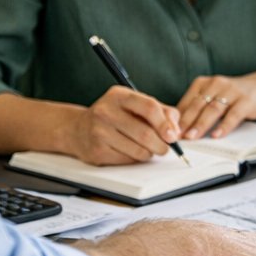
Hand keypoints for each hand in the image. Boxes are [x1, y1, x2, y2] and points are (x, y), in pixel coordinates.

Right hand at [68, 85, 182, 164]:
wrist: (79, 129)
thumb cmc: (116, 116)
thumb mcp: (137, 105)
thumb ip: (162, 112)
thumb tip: (176, 130)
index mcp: (119, 95)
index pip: (149, 107)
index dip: (165, 124)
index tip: (173, 136)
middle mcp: (106, 111)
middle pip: (145, 133)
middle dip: (161, 145)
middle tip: (165, 148)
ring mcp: (99, 131)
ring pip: (138, 150)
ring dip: (150, 153)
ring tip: (147, 149)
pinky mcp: (96, 150)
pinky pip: (127, 160)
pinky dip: (135, 159)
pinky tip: (130, 151)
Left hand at [177, 73, 255, 139]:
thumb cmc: (231, 96)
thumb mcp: (211, 96)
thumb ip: (196, 108)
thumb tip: (176, 127)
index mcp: (203, 83)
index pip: (187, 101)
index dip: (177, 117)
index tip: (169, 131)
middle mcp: (216, 84)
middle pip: (198, 105)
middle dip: (186, 122)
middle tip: (177, 136)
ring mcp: (232, 91)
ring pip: (213, 109)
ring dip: (201, 124)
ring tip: (192, 137)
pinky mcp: (246, 101)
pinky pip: (233, 115)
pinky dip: (224, 126)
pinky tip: (217, 135)